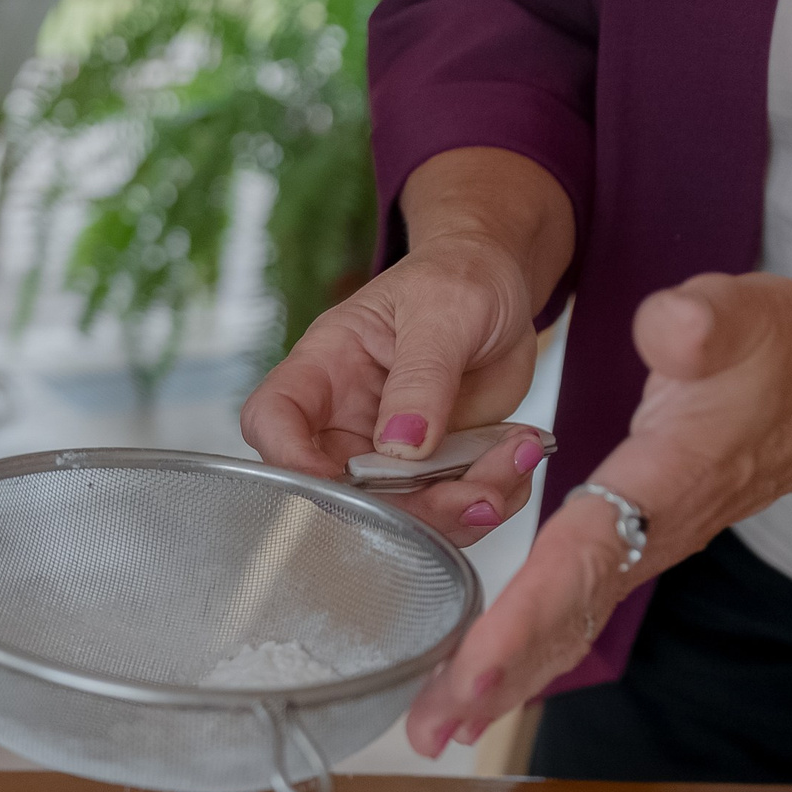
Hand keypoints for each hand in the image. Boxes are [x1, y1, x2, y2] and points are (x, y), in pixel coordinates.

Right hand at [239, 230, 548, 542]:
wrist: (499, 286)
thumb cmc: (456, 278)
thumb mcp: (443, 311)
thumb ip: (422, 377)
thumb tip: (401, 447)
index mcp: (324, 368)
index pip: (272, 420)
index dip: (290, 460)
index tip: (343, 481)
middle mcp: (344, 421)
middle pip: (341, 492)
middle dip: (410, 508)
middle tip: (476, 494)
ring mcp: (387, 453)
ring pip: (402, 513)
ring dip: (461, 508)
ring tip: (515, 459)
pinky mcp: (431, 469)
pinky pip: (451, 506)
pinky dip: (494, 494)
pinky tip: (520, 453)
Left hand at [405, 273, 791, 752]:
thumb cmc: (784, 352)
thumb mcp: (746, 317)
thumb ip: (702, 325)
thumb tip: (668, 324)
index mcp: (660, 485)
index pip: (579, 561)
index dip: (524, 616)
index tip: (470, 668)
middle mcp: (648, 536)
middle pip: (562, 620)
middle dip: (495, 679)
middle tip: (431, 732)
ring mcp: (643, 551)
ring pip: (566, 628)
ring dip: (503, 681)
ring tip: (438, 729)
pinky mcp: (635, 551)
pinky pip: (574, 614)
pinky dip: (528, 656)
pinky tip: (485, 686)